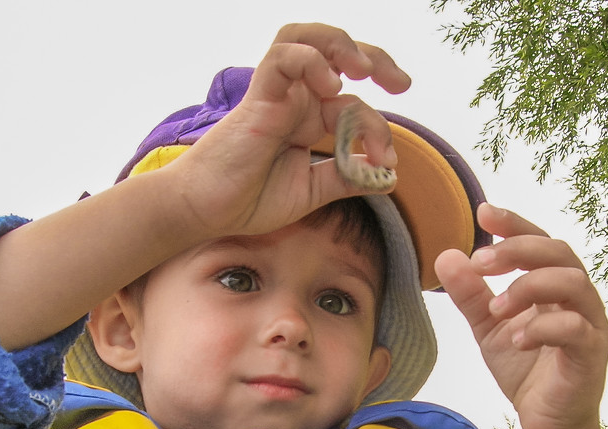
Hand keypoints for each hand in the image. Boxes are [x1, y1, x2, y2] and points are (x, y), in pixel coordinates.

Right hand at [177, 23, 410, 238]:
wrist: (206, 211)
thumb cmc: (248, 199)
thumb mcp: (311, 192)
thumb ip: (346, 179)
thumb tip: (389, 177)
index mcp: (308, 118)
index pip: (353, 105)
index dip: (379, 130)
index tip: (388, 163)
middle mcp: (295, 98)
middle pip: (337, 53)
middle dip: (375, 59)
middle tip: (401, 84)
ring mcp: (277, 94)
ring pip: (309, 38)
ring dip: (343, 46)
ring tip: (366, 70)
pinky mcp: (258, 98)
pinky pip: (283, 57)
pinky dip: (311, 61)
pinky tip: (331, 86)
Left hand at [435, 203, 607, 428]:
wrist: (548, 423)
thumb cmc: (526, 370)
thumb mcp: (489, 328)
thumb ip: (471, 295)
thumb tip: (446, 255)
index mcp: (554, 287)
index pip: (540, 242)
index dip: (515, 225)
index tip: (483, 213)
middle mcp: (578, 299)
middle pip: (559, 253)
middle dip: (517, 251)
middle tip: (480, 263)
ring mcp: (590, 325)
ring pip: (573, 283)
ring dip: (528, 288)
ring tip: (496, 310)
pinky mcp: (591, 354)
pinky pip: (575, 328)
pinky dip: (542, 328)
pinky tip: (515, 339)